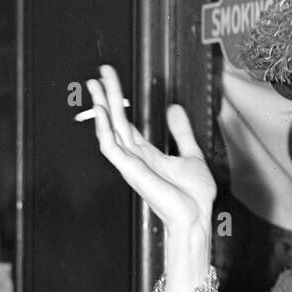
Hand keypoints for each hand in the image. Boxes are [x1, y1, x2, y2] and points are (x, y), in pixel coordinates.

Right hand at [86, 66, 213, 291]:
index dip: (117, 100)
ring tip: (96, 86)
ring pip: (110, 130)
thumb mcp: (191, 154)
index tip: (109, 80)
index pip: (126, 122)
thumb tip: (173, 109)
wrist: (196, 218)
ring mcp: (131, 164)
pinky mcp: (132, 171)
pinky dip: (104, 129)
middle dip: (107, 96)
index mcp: (146, 154)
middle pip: (115, 121)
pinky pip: (112, 147)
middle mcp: (134, 157)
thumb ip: (181, 132)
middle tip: (99, 73)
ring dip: (102, 107)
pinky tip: (102, 111)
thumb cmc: (193, 196)